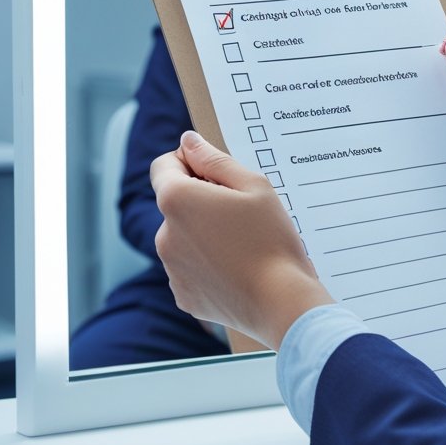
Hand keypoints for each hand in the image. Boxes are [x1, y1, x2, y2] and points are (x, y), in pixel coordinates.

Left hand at [150, 131, 333, 349]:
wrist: (282, 302)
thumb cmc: (272, 239)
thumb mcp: (254, 186)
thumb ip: (215, 159)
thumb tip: (188, 142)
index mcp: (177, 200)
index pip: (163, 166)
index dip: (189, 162)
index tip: (217, 173)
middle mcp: (164, 234)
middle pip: (177, 204)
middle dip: (203, 201)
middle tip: (245, 214)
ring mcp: (171, 269)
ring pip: (184, 237)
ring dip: (206, 234)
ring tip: (245, 245)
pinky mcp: (183, 295)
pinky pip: (191, 269)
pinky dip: (209, 265)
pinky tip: (239, 269)